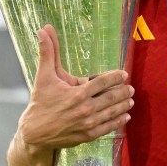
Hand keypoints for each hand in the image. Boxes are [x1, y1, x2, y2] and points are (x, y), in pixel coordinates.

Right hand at [17, 25, 133, 150]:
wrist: (35, 132)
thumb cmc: (40, 102)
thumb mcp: (44, 76)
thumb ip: (47, 52)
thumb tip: (42, 30)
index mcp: (77, 93)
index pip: (102, 82)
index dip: (115, 77)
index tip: (124, 74)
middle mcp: (85, 109)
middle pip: (111, 98)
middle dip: (123, 92)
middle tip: (131, 88)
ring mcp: (87, 124)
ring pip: (111, 113)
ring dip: (123, 106)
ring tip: (131, 100)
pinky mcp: (87, 136)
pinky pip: (107, 128)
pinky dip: (118, 122)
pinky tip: (125, 117)